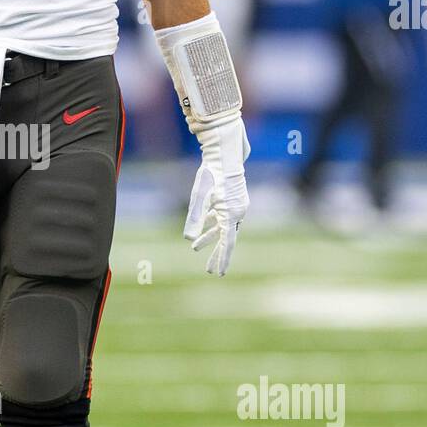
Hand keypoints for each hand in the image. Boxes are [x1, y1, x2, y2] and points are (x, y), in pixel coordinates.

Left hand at [183, 118, 249, 275]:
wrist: (224, 153)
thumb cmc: (211, 174)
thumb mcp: (199, 196)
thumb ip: (195, 218)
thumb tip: (188, 238)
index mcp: (231, 214)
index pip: (227, 243)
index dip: (222, 259)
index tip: (218, 273)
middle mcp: (237, 212)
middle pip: (226, 239)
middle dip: (217, 255)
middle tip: (209, 271)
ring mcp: (237, 205)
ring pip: (223, 228)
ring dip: (210, 238)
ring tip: (195, 248)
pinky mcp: (233, 199)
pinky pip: (222, 217)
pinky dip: (212, 224)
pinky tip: (203, 228)